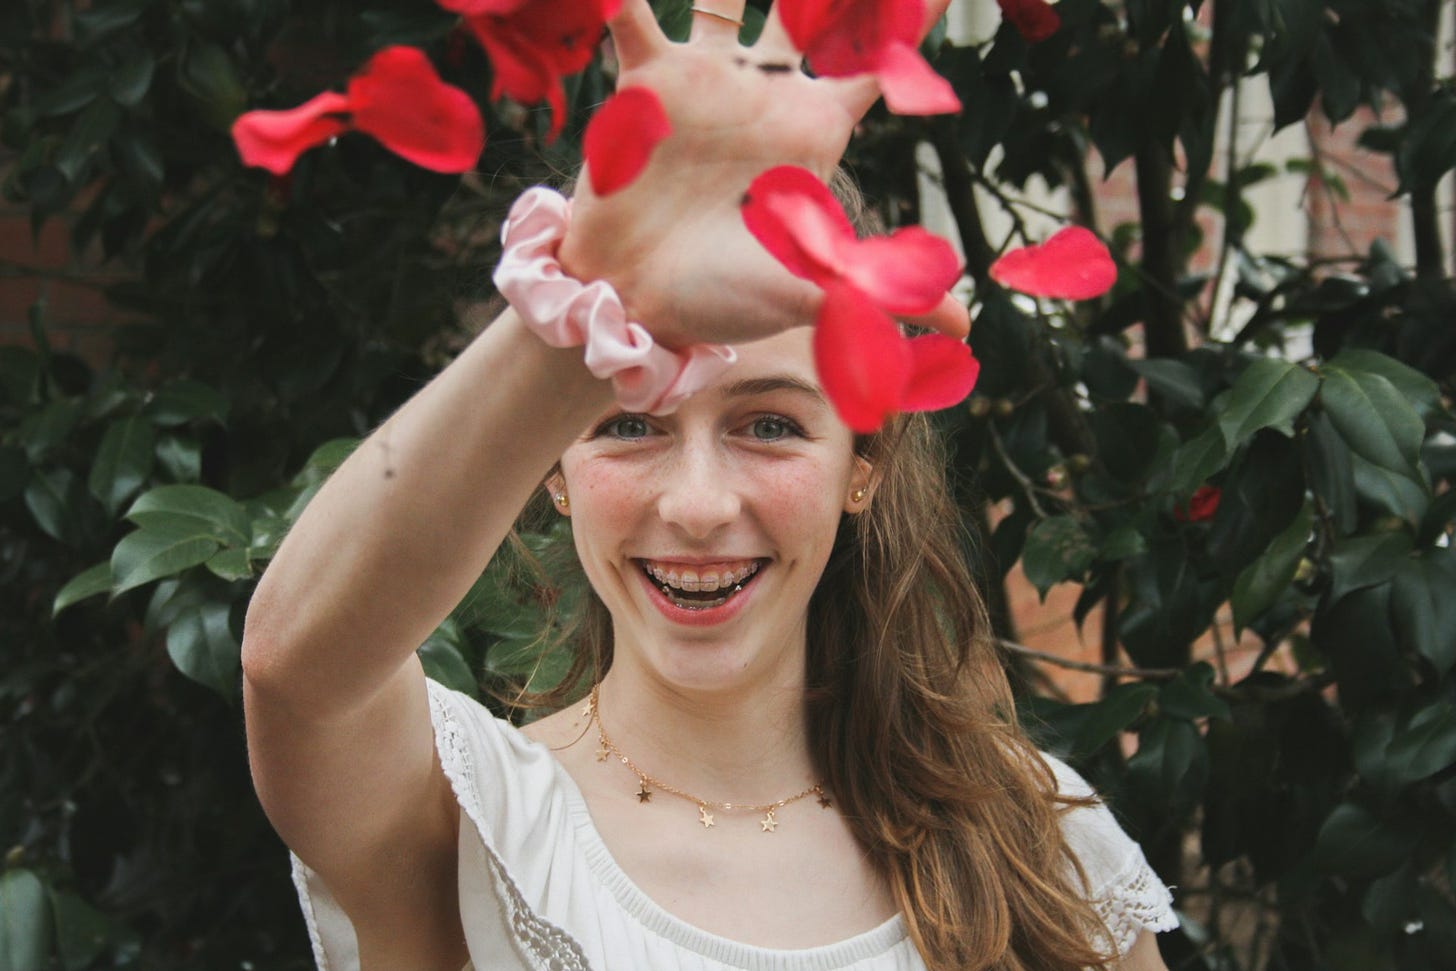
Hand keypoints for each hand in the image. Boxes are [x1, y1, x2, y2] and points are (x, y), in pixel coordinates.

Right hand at [558, 0, 966, 347]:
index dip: (910, 19)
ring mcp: (706, 82)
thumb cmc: (724, 299)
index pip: (877, 64)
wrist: (634, 304)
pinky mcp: (644, 82)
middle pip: (808, 12)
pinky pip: (630, 15)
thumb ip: (882, 292)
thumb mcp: (811, 291)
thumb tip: (965, 322)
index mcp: (814, 131)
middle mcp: (765, 95)